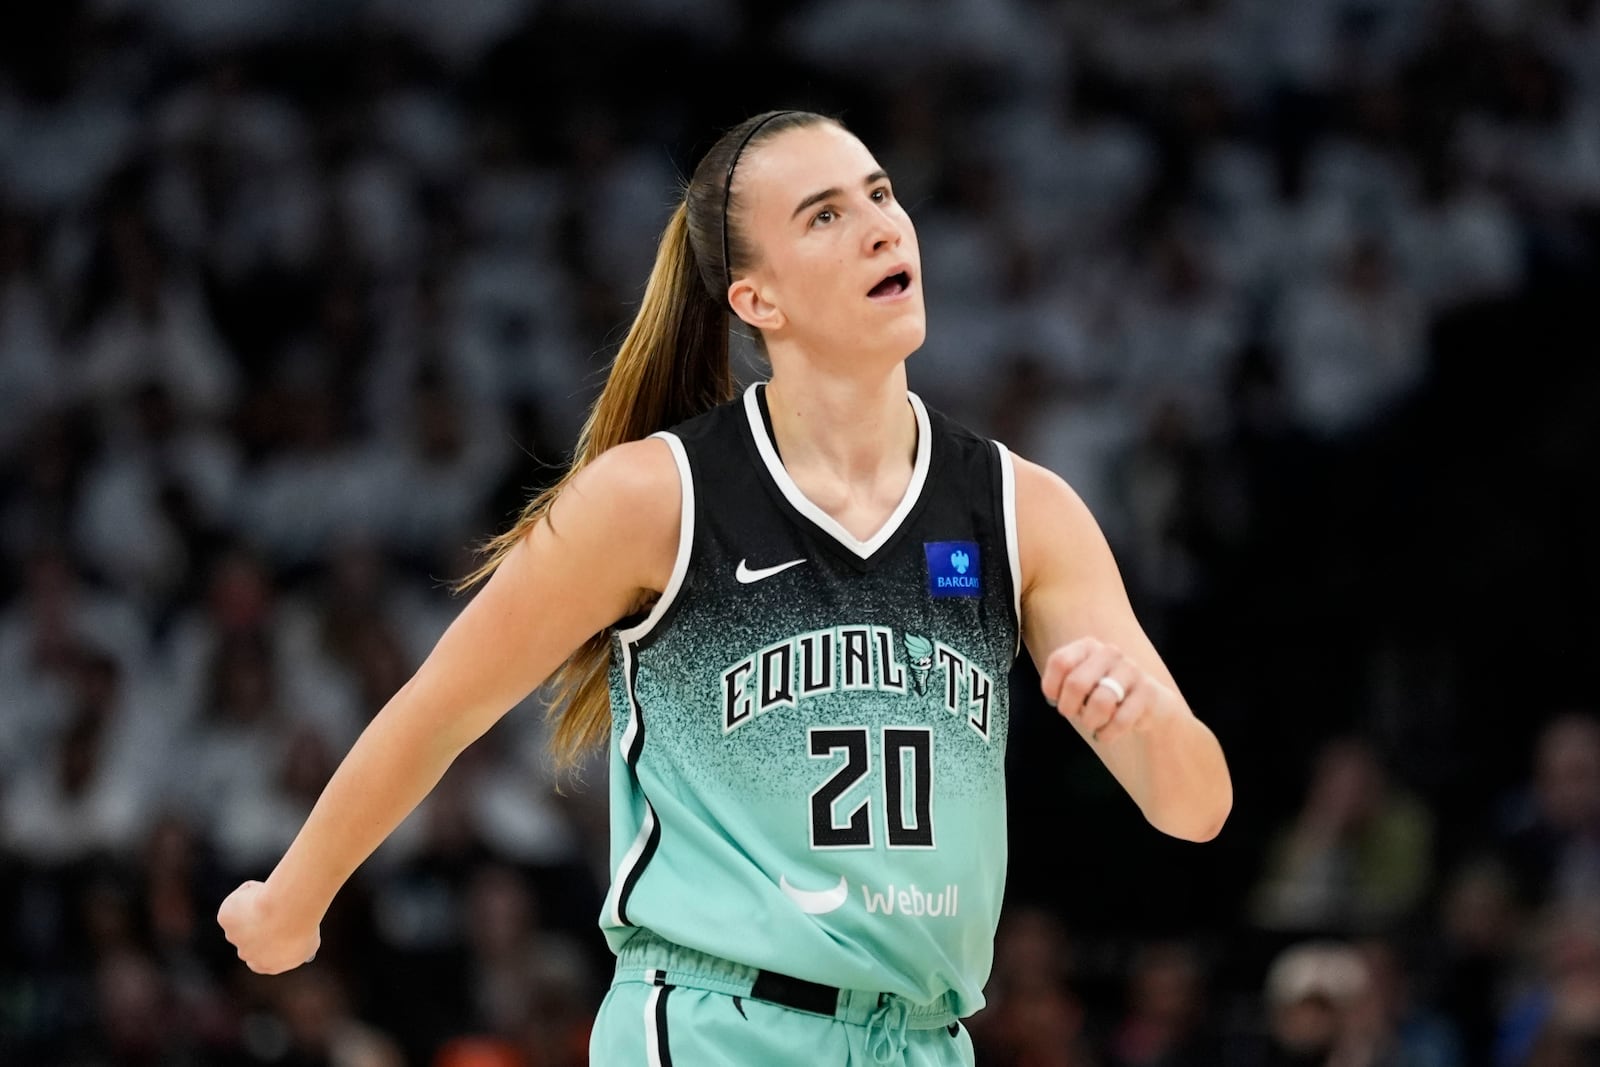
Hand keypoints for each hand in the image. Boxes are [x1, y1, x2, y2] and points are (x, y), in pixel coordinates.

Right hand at [217, 880, 319, 974]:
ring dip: (253, 905)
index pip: (260, 958)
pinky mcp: (225, 918)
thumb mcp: (310, 941)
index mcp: (265, 965)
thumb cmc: (303, 926)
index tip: (278, 926)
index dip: (268, 941)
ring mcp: (233, 936)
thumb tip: (295, 933)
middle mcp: (246, 954)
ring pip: (243, 915)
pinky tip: (263, 892)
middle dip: (258, 921)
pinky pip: (238, 900)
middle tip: (275, 903)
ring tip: (274, 897)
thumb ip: (298, 942)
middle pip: (248, 937)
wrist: (287, 913)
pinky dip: (247, 893)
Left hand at [1039, 636, 1167, 744]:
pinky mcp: (1148, 692)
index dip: (1051, 687)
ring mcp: (1130, 670)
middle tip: (1074, 715)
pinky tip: (1105, 733)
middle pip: (1076, 683)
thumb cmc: (1101, 694)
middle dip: (1069, 708)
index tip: (1055, 699)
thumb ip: (1062, 685)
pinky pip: (1120, 721)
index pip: (1059, 662)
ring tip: (1092, 723)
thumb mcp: (1079, 684)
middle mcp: (1109, 653)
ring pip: (1100, 703)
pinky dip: (1107, 734)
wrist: (1147, 704)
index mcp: (1087, 647)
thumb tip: (1054, 697)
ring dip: (1090, 722)